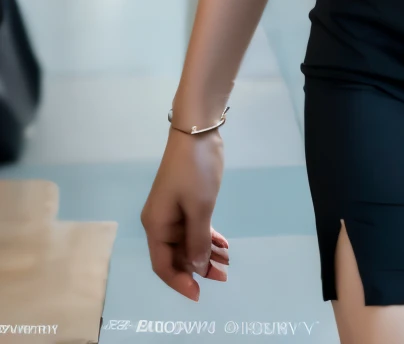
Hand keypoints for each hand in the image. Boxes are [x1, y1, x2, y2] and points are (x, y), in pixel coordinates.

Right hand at [141, 129, 229, 300]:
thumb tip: (197, 267)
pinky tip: (223, 245)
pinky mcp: (185, 202)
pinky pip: (194, 228)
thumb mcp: (199, 208)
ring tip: (228, 262)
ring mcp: (172, 211)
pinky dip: (207, 237)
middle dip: (198, 268)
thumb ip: (197, 241)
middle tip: (223, 275)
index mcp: (156, 225)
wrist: (197, 130)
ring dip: (206, 252)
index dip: (180, 281)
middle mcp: (160, 222)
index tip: (199, 293)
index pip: (163, 264)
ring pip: (188, 242)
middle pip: (177, 255)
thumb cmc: (195, 171)